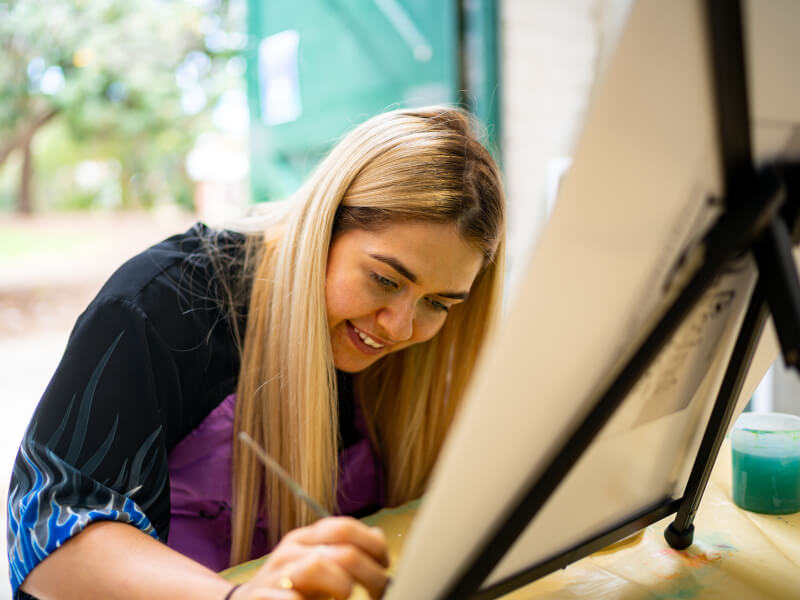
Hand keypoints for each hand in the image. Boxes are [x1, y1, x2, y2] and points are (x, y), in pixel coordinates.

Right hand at [235, 516, 389, 599]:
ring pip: (318, 566)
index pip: (345, 527)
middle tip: (378, 591)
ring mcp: (275, 575)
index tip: (384, 566)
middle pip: (341, 547)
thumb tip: (378, 538)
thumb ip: (343, 551)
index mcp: (305, 538)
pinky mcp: (263, 597)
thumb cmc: (289, 588)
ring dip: (343, 585)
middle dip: (370, 572)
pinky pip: (293, 599)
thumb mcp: (316, 563)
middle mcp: (290, 551)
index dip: (373, 547)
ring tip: (347, 597)